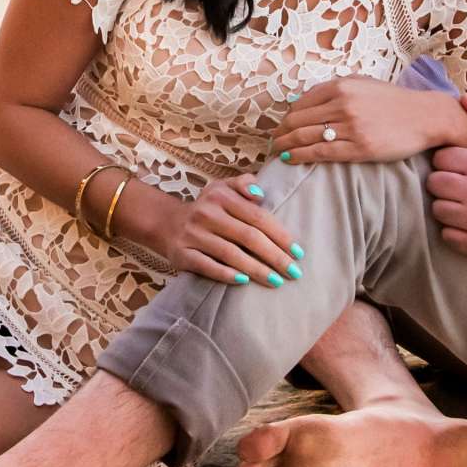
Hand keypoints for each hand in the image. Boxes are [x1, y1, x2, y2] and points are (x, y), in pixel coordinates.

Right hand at [145, 173, 305, 287]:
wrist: (167, 223)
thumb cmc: (207, 208)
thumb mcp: (223, 187)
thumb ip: (244, 184)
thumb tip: (261, 194)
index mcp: (221, 196)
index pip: (258, 216)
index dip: (280, 235)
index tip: (299, 252)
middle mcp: (207, 214)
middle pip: (248, 236)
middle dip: (275, 256)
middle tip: (294, 272)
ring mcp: (194, 235)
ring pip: (231, 254)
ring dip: (256, 269)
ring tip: (276, 281)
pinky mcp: (182, 254)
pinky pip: (207, 266)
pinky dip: (226, 274)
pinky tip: (244, 282)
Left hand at [269, 77, 466, 164]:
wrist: (425, 117)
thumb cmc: (393, 102)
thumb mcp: (362, 85)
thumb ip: (333, 90)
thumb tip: (299, 102)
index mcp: (341, 86)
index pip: (300, 104)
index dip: (285, 118)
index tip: (280, 127)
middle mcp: (343, 104)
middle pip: (298, 121)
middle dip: (281, 133)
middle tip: (273, 143)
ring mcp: (351, 127)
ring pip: (305, 137)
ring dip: (286, 146)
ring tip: (277, 153)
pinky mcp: (360, 148)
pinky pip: (321, 153)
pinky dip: (300, 156)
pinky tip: (291, 159)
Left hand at [425, 94, 466, 271]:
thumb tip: (465, 98)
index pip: (442, 158)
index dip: (450, 161)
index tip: (461, 166)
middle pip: (435, 183)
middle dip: (445, 182)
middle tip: (461, 185)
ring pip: (437, 209)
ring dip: (448, 206)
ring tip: (466, 204)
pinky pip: (445, 234)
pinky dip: (454, 230)